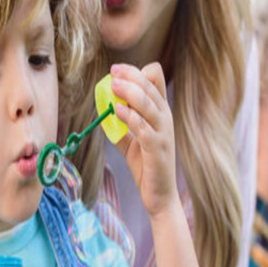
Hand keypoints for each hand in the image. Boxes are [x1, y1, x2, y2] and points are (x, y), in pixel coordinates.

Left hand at [110, 63, 177, 218]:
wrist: (160, 195)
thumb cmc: (147, 166)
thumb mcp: (131, 140)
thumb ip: (120, 125)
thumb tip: (102, 110)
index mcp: (160, 112)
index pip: (156, 79)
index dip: (137, 72)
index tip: (117, 72)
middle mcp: (165, 118)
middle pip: (151, 86)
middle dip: (130, 76)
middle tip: (112, 72)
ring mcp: (163, 132)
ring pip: (149, 103)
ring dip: (129, 92)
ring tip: (112, 86)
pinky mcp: (157, 148)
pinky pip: (143, 127)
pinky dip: (129, 116)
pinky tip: (116, 111)